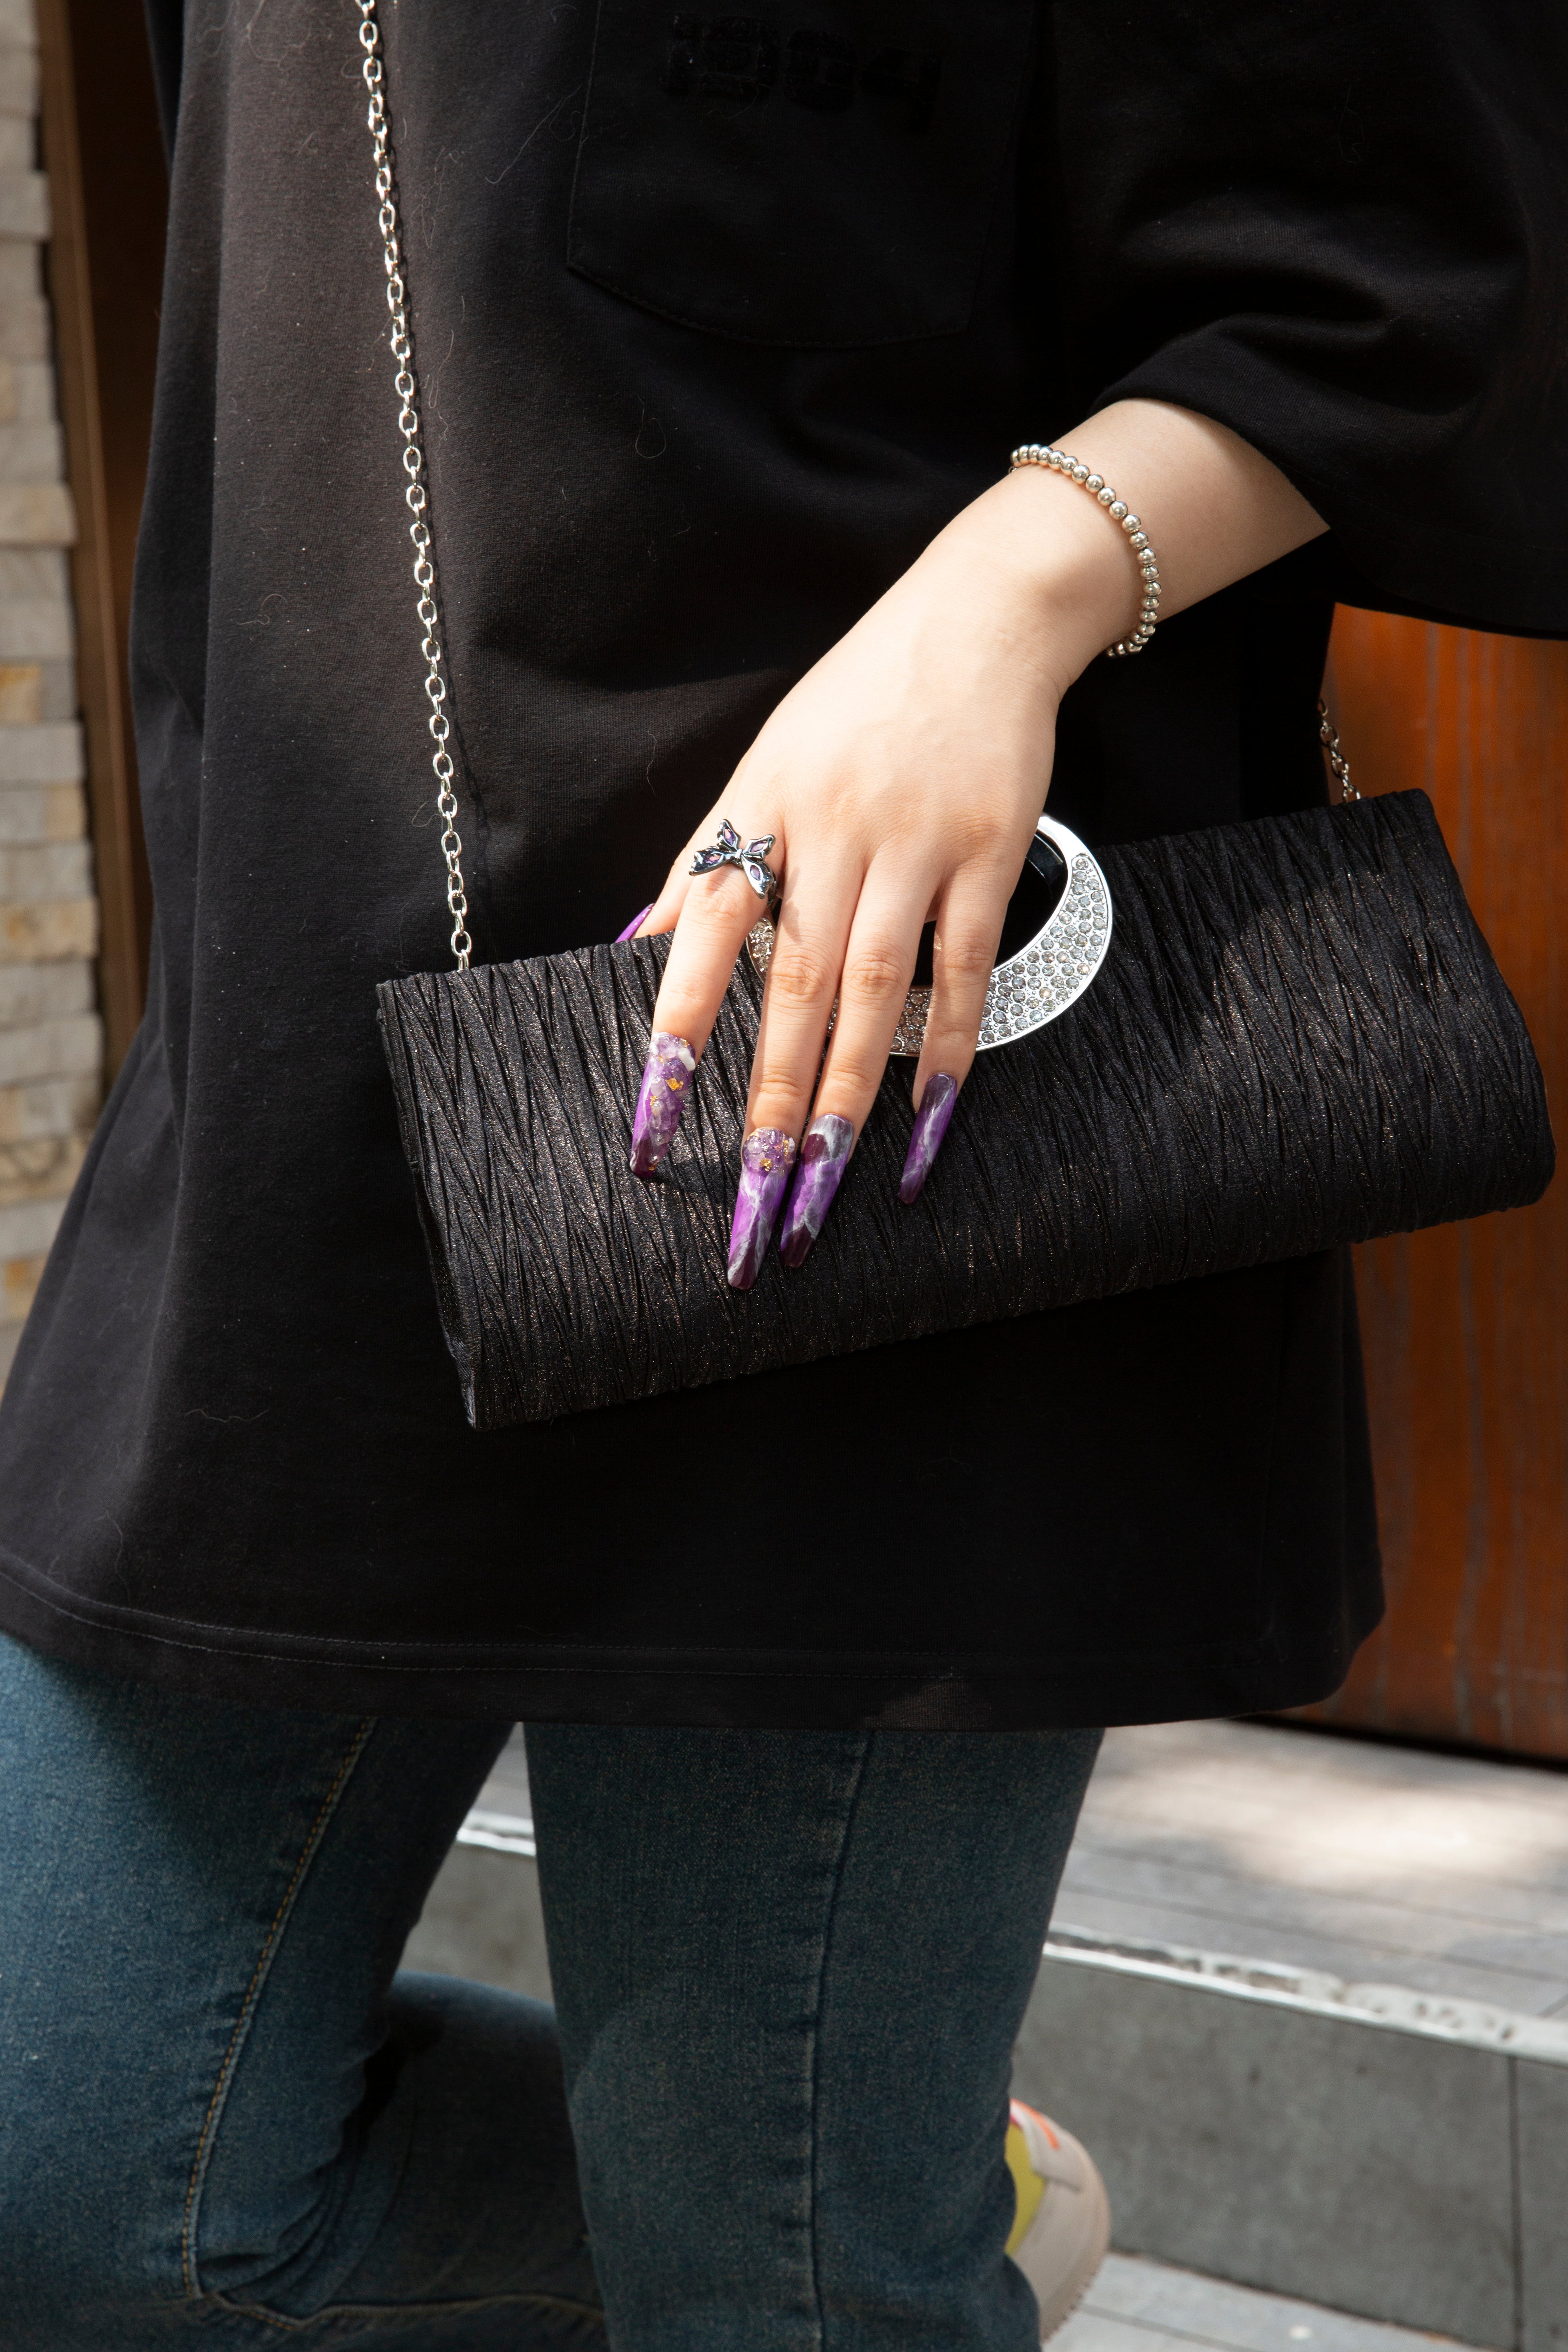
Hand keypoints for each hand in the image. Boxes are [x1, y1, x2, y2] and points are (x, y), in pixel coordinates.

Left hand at [621, 401, 1324, 1284]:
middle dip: (770, 1105)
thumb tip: (638, 946)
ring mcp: (915, 843)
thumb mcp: (765, 764)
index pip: (702, 935)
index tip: (652, 1130)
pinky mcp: (990, 851)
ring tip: (825, 1185)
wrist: (980, 620)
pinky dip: (947, 1050)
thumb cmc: (859, 706)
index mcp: (761, 810)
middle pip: (791, 989)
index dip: (674, 1033)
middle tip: (752, 1203)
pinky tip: (927, 1126)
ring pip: (874, 992)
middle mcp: (831, 831)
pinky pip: (964, 969)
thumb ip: (711, 859)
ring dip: (849, 1097)